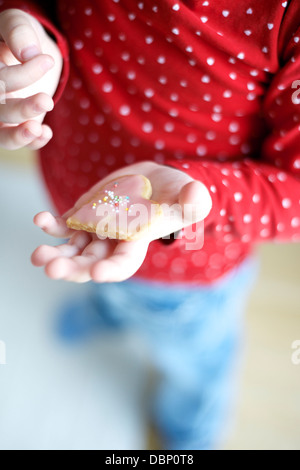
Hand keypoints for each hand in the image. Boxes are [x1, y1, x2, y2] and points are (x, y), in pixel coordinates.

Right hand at [0, 8, 62, 149]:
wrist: (31, 52)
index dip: (23, 74)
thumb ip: (18, 31)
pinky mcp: (14, 125)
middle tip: (47, 101)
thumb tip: (28, 53)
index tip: (47, 60)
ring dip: (20, 135)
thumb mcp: (18, 23)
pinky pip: (15, 142)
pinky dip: (31, 142)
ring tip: (38, 130)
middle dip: (22, 109)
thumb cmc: (20, 36)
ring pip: (1, 134)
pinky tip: (45, 133)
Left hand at [31, 161, 211, 282]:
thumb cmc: (177, 193)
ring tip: (38, 256)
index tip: (97, 272)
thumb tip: (195, 197)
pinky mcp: (84, 215)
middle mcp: (113, 242)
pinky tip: (41, 220)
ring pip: (72, 250)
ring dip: (55, 254)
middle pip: (89, 263)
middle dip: (72, 269)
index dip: (111, 270)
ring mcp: (95, 230)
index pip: (123, 264)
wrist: (155, 180)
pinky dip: (51, 225)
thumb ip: (193, 201)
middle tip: (52, 270)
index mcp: (137, 243)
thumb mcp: (189, 196)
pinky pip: (64, 225)